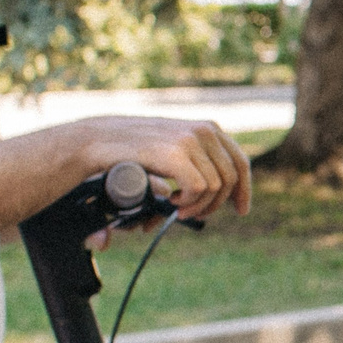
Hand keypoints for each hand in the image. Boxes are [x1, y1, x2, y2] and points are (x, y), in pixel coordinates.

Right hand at [69, 117, 252, 221]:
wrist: (99, 140)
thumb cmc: (136, 150)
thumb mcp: (172, 150)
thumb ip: (197, 161)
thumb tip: (225, 192)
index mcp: (208, 128)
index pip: (240, 162)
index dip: (244, 189)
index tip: (241, 210)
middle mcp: (204, 131)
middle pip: (231, 178)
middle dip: (216, 204)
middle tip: (194, 215)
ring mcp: (191, 140)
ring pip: (216, 187)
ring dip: (198, 205)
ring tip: (177, 208)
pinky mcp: (177, 153)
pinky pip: (200, 188)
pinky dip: (189, 202)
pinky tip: (172, 202)